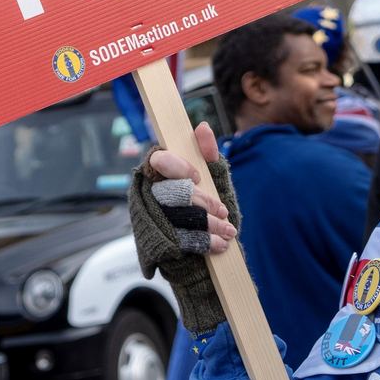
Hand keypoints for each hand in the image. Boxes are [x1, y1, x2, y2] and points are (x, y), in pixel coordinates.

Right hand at [145, 122, 238, 253]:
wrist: (205, 253)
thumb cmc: (207, 208)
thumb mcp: (213, 179)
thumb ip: (209, 154)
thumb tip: (202, 127)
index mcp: (161, 172)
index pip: (158, 161)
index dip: (177, 167)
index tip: (197, 176)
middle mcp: (150, 192)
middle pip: (170, 192)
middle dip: (202, 203)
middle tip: (224, 212)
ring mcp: (150, 218)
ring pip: (177, 217)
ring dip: (208, 224)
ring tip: (229, 231)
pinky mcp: (155, 241)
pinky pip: (178, 240)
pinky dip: (204, 242)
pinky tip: (220, 244)